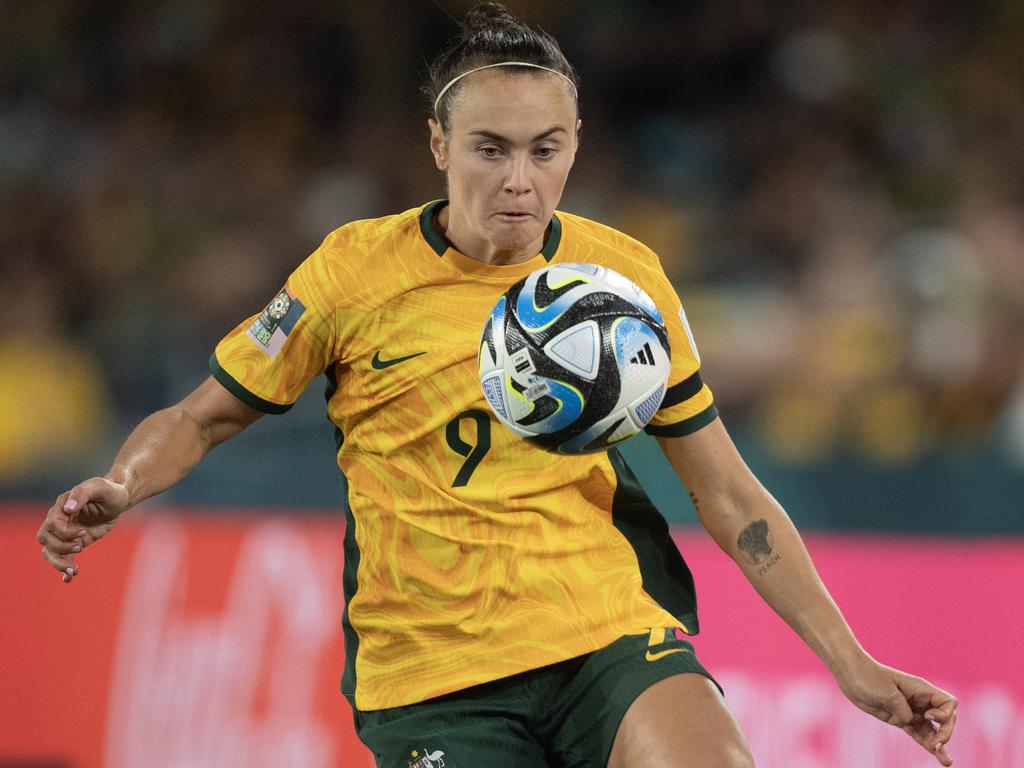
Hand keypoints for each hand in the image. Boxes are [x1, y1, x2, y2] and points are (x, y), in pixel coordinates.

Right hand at [37, 477, 130, 582]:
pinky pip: (63, 557)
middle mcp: (59, 521)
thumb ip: (82, 494)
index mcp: (61, 506)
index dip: (65, 532)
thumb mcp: (100, 487)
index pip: (52, 524)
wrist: (118, 499)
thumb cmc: (109, 490)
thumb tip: (67, 509)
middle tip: (80, 548)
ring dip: (59, 563)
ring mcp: (66, 533)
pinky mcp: (75, 542)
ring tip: (74, 571)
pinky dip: (63, 570)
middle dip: (59, 549)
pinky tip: (68, 580)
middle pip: (45, 539)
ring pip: (50, 551)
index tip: (83, 533)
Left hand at [837, 658, 956, 765]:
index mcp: (921, 689)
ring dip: (940, 745)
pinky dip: (927, 744)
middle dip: (944, 733)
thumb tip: (909, 721)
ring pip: (933, 730)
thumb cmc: (870, 678)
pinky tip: (937, 756)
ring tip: (947, 763)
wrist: (851, 676)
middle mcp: (920, 701)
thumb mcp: (888, 693)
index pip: (948, 703)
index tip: (927, 716)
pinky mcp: (900, 719)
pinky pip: (918, 734)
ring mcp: (911, 711)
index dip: (944, 714)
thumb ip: (902, 710)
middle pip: (945, 719)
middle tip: (936, 744)